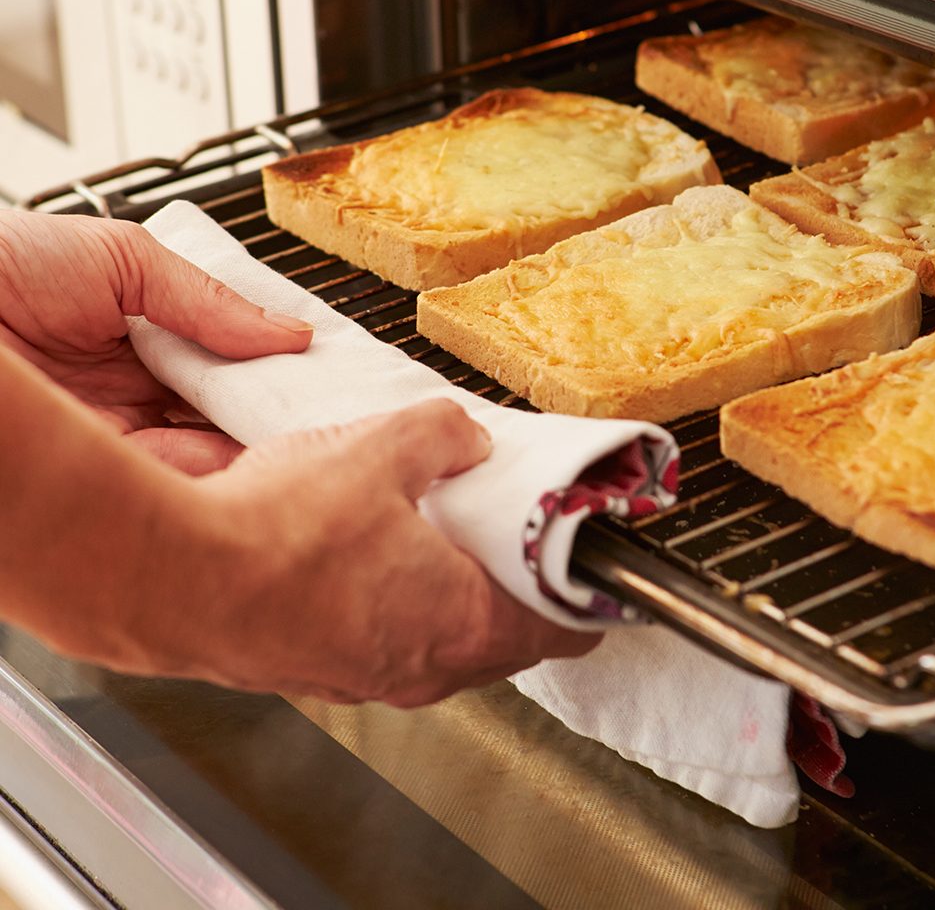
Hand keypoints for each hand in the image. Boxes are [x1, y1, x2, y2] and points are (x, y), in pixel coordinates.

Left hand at [0, 210, 312, 472]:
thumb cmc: (0, 262)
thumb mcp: (122, 259)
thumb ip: (209, 299)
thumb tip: (291, 331)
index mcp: (142, 340)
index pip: (228, 365)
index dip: (277, 373)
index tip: (327, 379)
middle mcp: (132, 394)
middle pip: (223, 416)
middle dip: (274, 416)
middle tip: (330, 418)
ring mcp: (113, 436)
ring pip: (203, 455)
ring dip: (252, 449)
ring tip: (307, 440)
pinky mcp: (90, 471)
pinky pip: (164, 480)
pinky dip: (211, 474)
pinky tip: (250, 460)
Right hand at [165, 400, 599, 705]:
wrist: (171, 578)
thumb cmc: (279, 534)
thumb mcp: (386, 449)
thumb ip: (445, 436)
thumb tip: (464, 436)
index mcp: (465, 624)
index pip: (564, 627)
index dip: (582, 588)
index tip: (586, 562)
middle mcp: (422, 666)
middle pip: (503, 636)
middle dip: (512, 583)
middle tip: (508, 530)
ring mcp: (364, 675)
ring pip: (436, 637)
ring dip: (446, 591)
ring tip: (432, 528)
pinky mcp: (313, 667)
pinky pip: (377, 635)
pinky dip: (388, 599)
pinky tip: (361, 549)